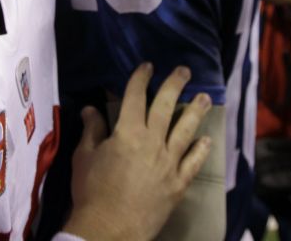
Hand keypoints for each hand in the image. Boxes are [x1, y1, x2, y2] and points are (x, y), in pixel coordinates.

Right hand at [65, 64, 212, 240]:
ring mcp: (169, 163)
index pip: (135, 97)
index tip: (147, 66)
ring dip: (196, 111)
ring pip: (186, 130)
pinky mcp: (178, 184)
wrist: (109, 231)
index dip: (141, 78)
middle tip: (184, 71)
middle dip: (175, 84)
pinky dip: (201, 150)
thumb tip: (91, 109)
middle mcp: (152, 142)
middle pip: (165, 107)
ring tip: (205, 98)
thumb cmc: (92, 192)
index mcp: (128, 132)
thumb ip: (92, 131)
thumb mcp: (84, 158)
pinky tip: (206, 140)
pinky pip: (193, 163)